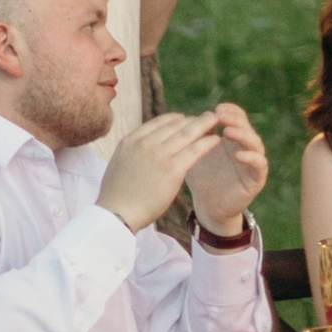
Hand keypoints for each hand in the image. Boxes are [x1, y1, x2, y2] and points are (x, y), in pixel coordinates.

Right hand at [98, 111, 234, 234]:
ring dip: (204, 124)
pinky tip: (216, 139)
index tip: (185, 119)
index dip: (176, 119)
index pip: (159, 122)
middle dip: (193, 119)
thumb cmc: (116, 195)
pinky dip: (207, 142)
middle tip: (207, 116)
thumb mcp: (119, 163)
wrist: (115, 215)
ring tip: (215, 120)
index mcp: (131, 140)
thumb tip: (142, 148)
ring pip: (187, 133)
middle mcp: (145, 143)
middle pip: (175, 124)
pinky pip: (194, 150)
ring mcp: (159, 155)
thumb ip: (133, 152)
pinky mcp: (172, 170)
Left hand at [185, 103, 268, 236]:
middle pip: (247, 127)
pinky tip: (239, 155)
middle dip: (235, 119)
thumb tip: (197, 118)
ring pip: (256, 143)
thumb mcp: (196, 155)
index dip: (231, 111)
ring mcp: (253, 162)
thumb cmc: (202, 179)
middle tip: (220, 115)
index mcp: (233, 139)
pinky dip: (252, 157)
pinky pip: (260, 164)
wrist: (208, 207)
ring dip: (243, 135)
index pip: (238, 118)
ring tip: (227, 132)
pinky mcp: (256, 179)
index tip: (217, 108)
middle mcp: (246, 147)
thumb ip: (198, 138)